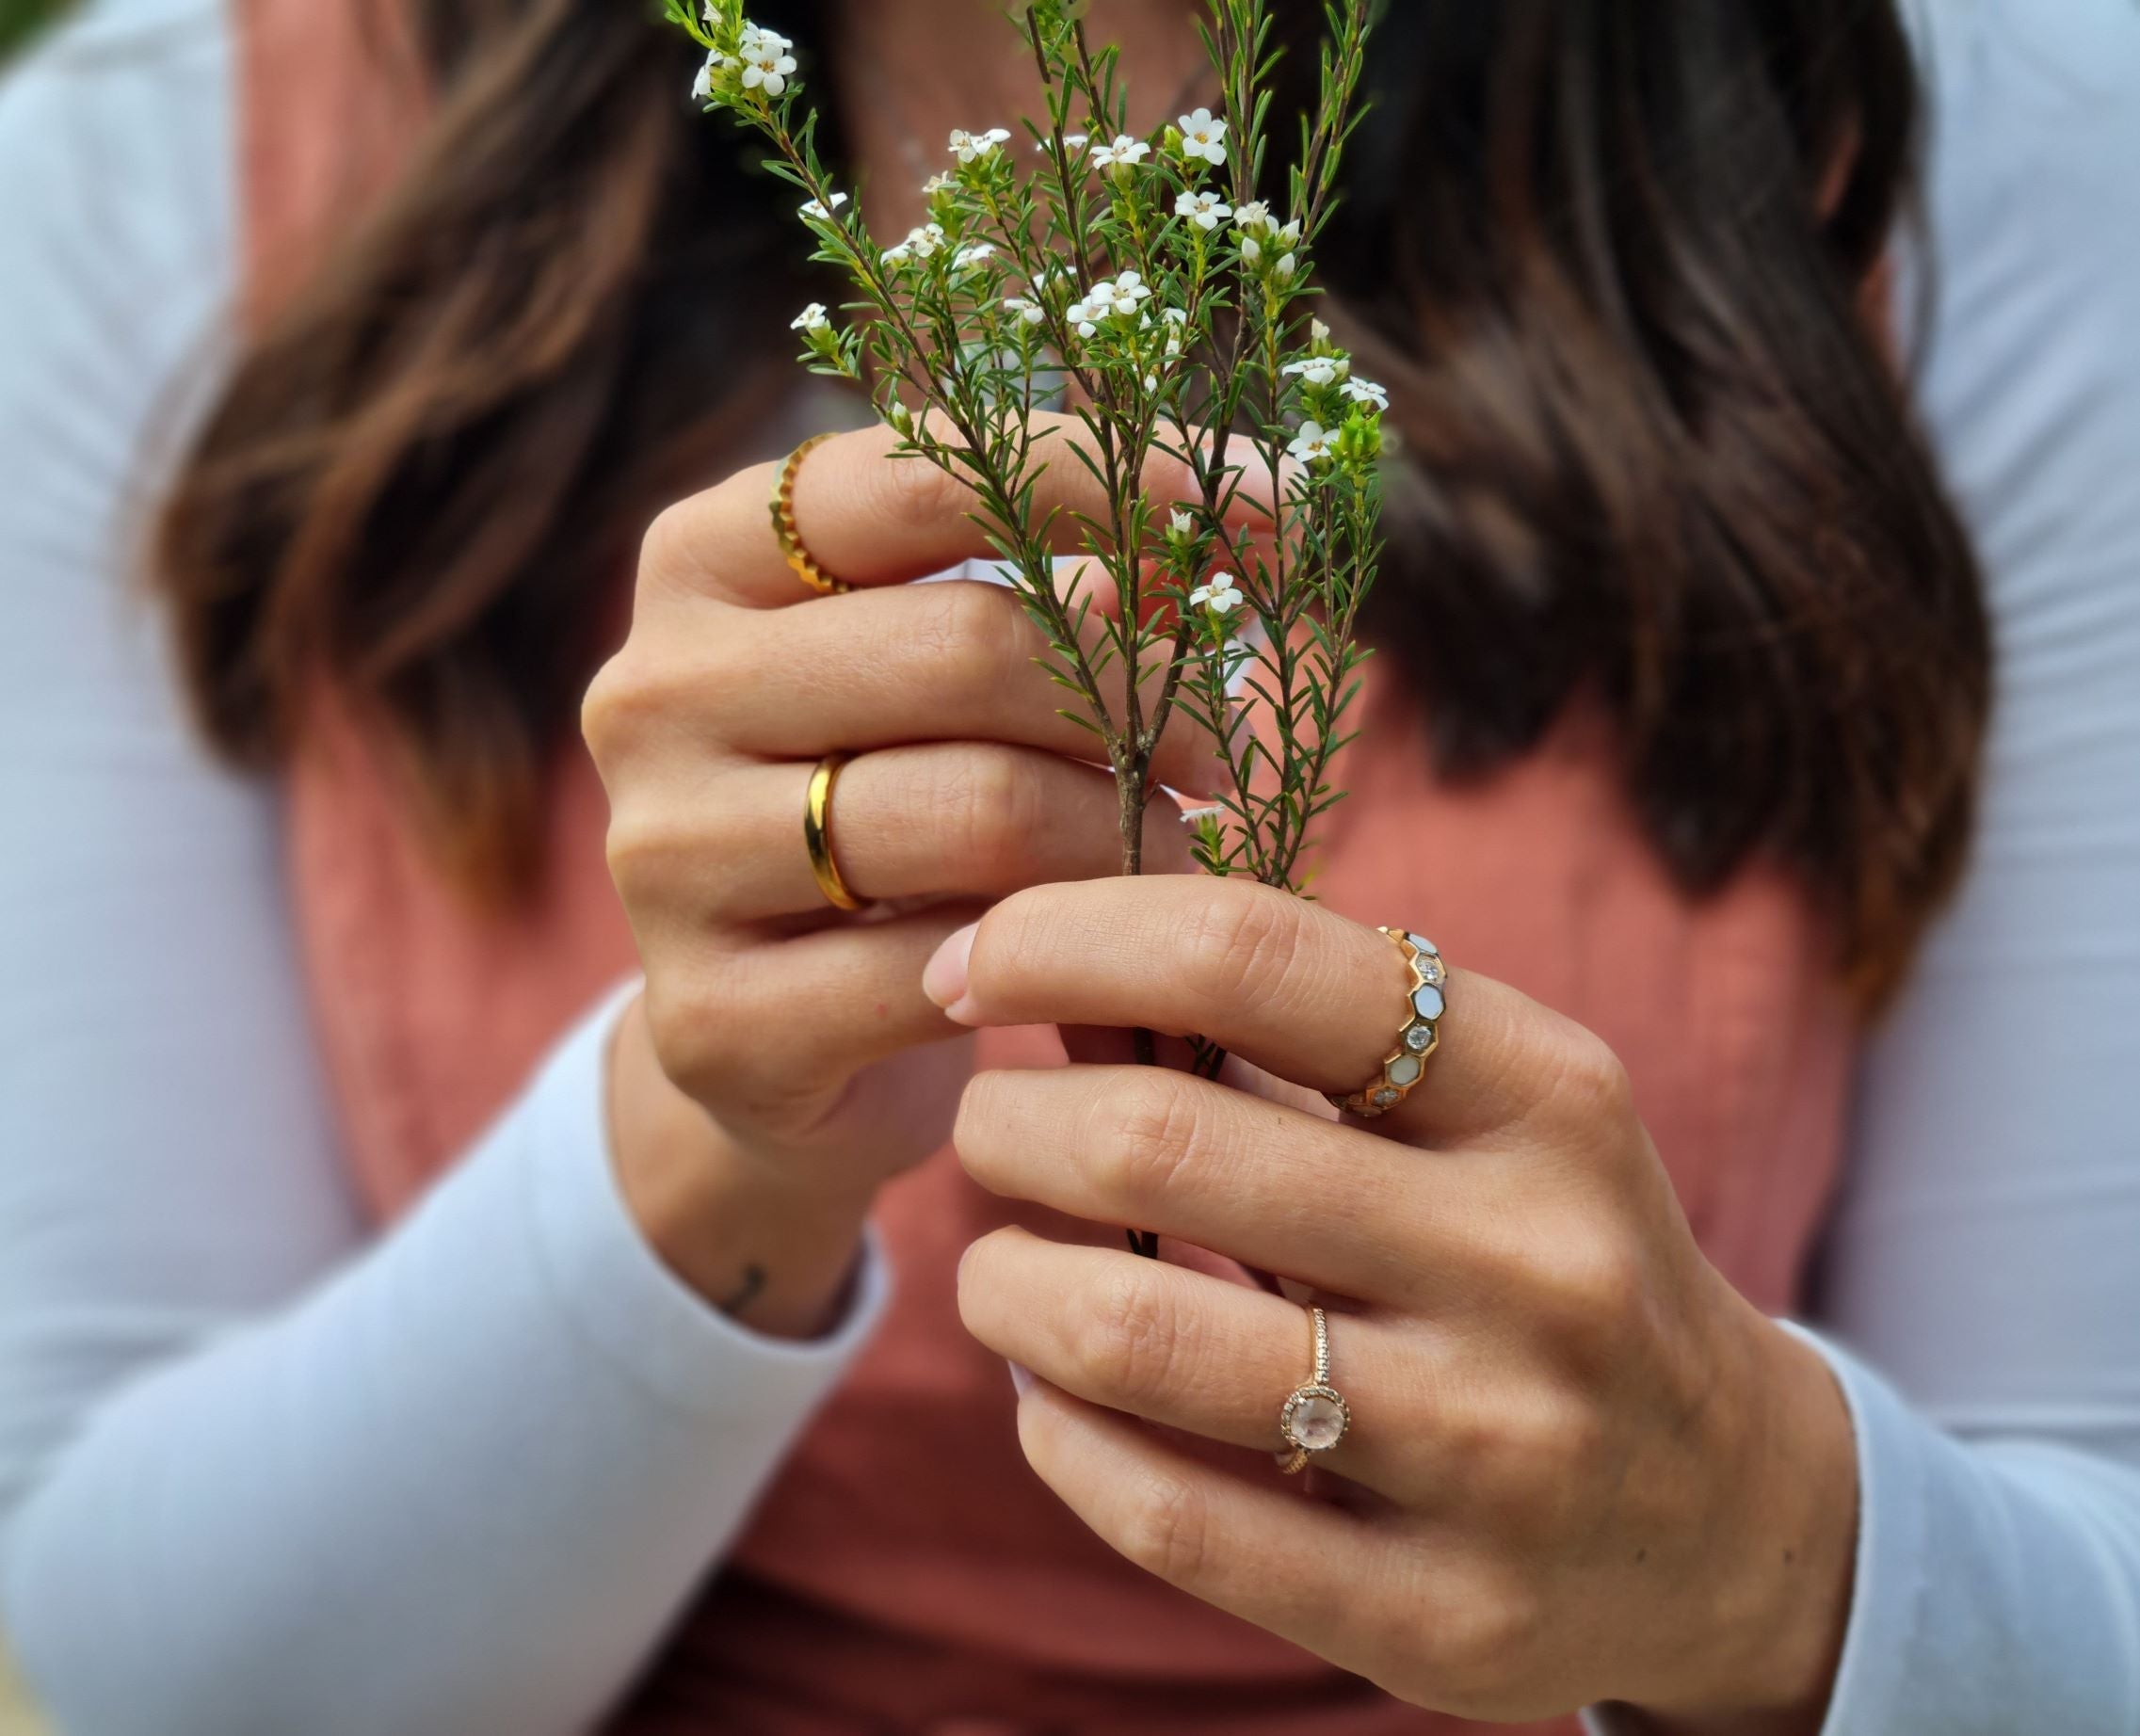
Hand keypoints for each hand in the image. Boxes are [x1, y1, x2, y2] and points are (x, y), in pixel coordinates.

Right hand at [581, 419, 1226, 1328]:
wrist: (765, 1040)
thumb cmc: (889, 811)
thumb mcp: (952, 683)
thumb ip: (1066, 589)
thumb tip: (1244, 510)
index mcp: (705, 560)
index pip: (921, 472)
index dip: (1117, 477)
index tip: (1281, 504)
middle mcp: (653, 691)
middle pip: (969, 646)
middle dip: (1141, 694)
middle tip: (1223, 750)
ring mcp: (666, 857)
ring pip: (977, 811)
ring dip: (1126, 835)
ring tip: (1175, 852)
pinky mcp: (712, 1018)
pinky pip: (947, 969)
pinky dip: (1058, 962)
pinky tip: (1098, 963)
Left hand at [937, 875, 1858, 1728]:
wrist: (1729, 1512)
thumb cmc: (1541, 1249)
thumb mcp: (1468, 1107)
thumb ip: (1273, 1028)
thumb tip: (1039, 948)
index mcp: (1547, 1091)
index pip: (1256, 958)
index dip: (1070, 936)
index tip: (974, 959)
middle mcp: (1536, 1262)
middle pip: (1158, 1145)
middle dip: (1009, 1123)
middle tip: (989, 1128)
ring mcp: (1498, 1452)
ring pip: (1136, 1339)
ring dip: (1005, 1283)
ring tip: (1001, 1266)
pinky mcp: (1445, 1617)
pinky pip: (1169, 1520)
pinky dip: (1056, 1436)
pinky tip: (1050, 1396)